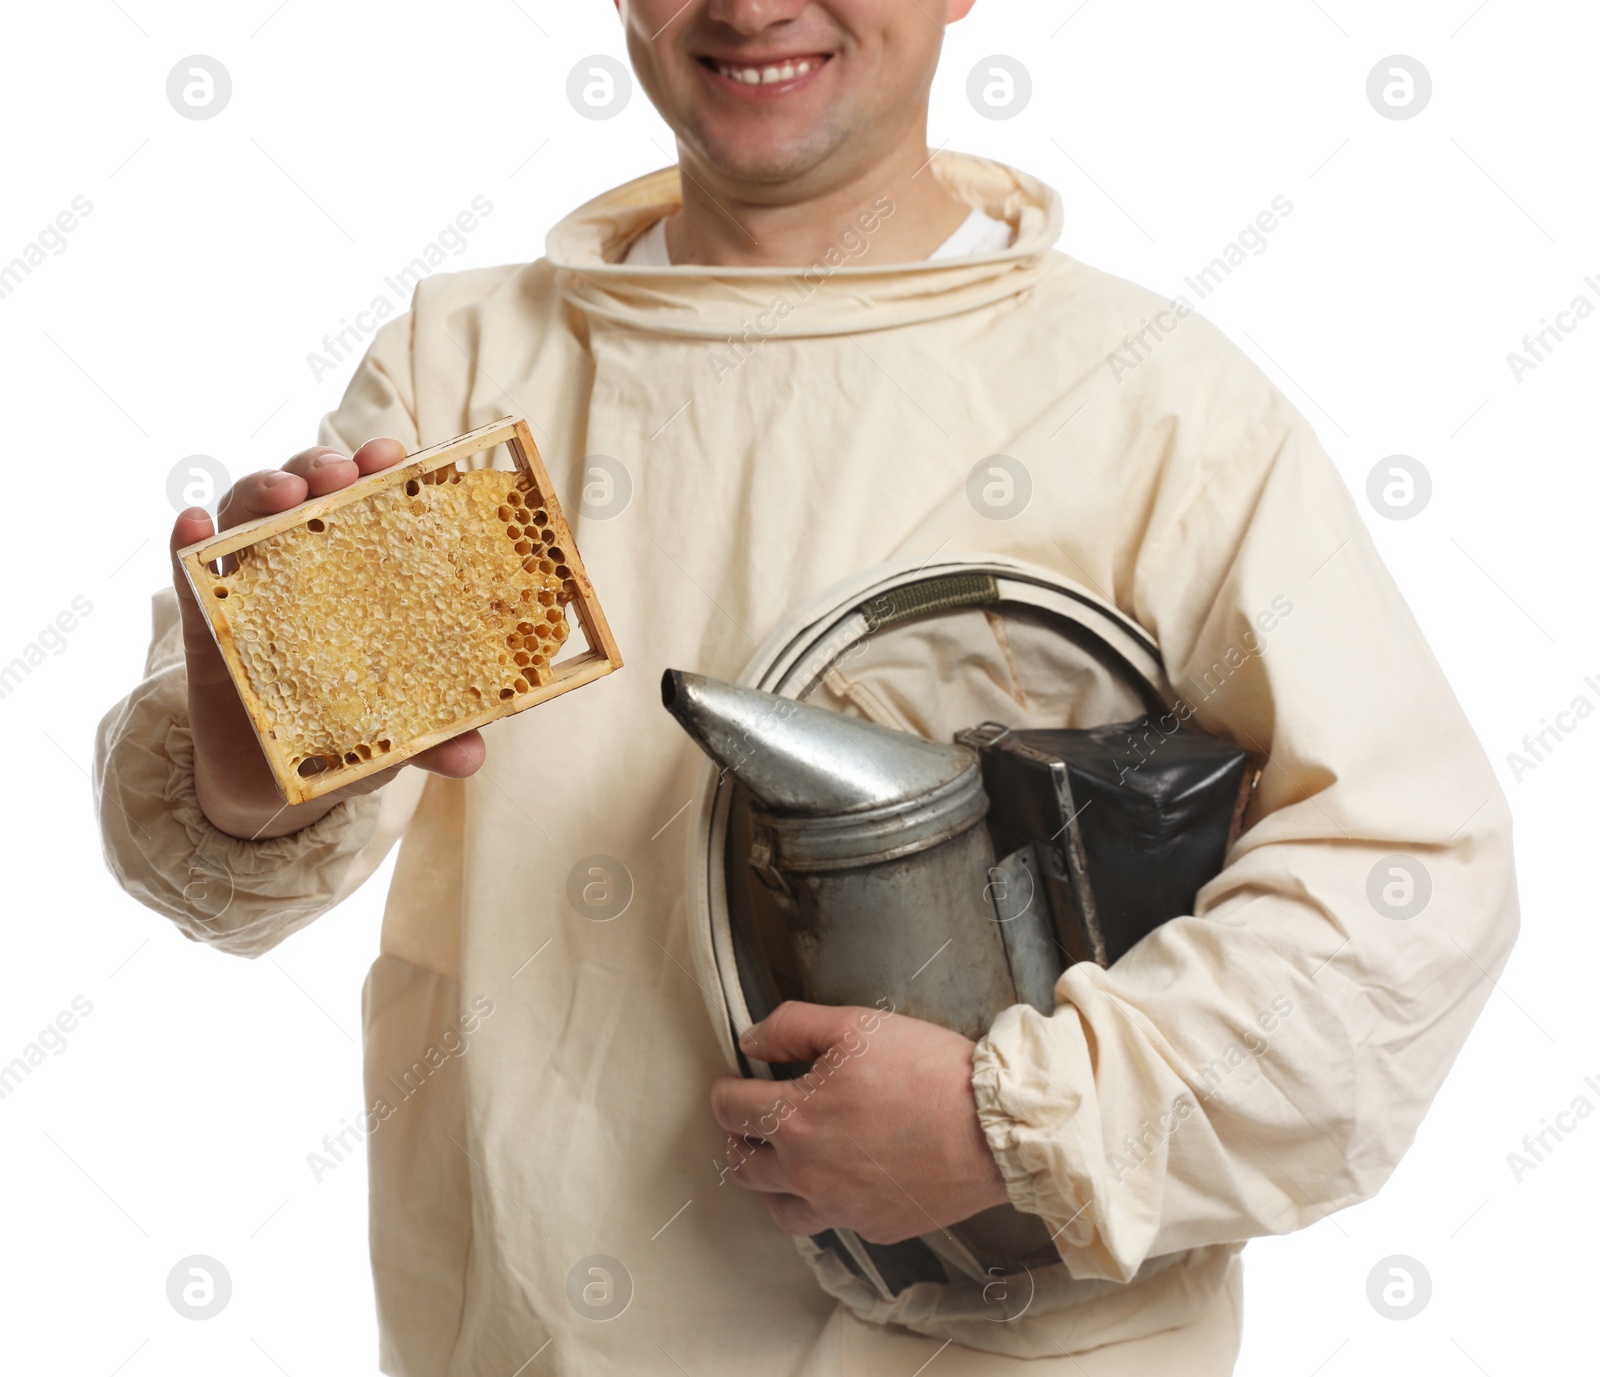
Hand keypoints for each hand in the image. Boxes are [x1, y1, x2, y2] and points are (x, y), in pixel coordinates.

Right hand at [170, 438, 485, 839]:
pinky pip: (188, 570)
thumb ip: (437, 740)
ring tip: (286, 491)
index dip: (383, 472)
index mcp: (364, 580)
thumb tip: (472, 757)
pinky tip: (193, 522)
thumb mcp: (398, 739)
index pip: (372, 507)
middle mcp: (308, 570)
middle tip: (343, 470)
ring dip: (264, 489)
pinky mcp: (204, 624)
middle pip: (309, 494)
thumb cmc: (347, 740)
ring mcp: (252, 590)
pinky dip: (187, 540)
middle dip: (322, 466)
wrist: (272, 790)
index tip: (396, 453)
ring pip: (249, 516)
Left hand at [710, 1001, 1010, 1244]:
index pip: (730, 1109)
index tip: (734, 1082)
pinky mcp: (873, 1226)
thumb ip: (791, 1026)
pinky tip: (835, 1181)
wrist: (992, 1128)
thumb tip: (750, 1041)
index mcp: (796, 1118)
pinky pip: (830, 1222)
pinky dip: (821, 1202)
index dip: (725, 1090)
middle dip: (739, 1137)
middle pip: (743, 1164)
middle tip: (750, 1121)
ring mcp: (840, 1207)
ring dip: (769, 1181)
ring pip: (778, 1207)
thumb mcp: (855, 1024)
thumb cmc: (927, 1071)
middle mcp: (808, 1172)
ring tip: (779, 1160)